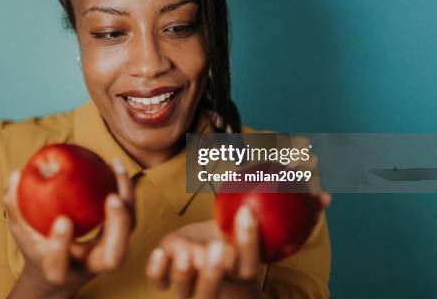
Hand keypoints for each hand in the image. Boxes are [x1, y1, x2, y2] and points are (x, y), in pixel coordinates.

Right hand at [2, 158, 133, 296]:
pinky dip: (124, 188)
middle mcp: (91, 266)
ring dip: (127, 198)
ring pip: (128, 231)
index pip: (60, 264)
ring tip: (115, 167)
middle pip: (114, 258)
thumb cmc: (36, 245)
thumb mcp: (20, 228)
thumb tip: (16, 173)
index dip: (60, 245)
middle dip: (117, 227)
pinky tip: (113, 164)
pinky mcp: (119, 236)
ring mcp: (109, 252)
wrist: (60, 267)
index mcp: (60, 271)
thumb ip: (14, 204)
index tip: (62, 220)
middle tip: (112, 197)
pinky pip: (128, 212)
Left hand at [146, 194, 330, 298]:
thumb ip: (293, 214)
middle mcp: (218, 285)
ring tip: (188, 255)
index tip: (247, 212)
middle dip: (219, 270)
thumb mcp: (260, 226)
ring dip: (188, 275)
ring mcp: (191, 288)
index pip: (250, 262)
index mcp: (241, 272)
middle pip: (220, 284)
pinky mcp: (167, 281)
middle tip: (217, 246)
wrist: (206, 255)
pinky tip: (159, 252)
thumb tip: (326, 196)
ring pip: (189, 290)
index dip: (249, 240)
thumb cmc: (237, 239)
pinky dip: (158, 270)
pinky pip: (160, 282)